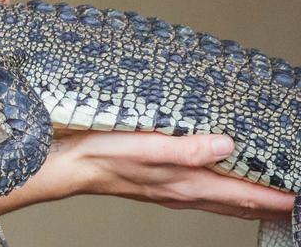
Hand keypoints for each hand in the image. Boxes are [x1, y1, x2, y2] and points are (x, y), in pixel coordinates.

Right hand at [55, 131, 293, 219]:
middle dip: (271, 204)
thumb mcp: (145, 146)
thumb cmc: (104, 154)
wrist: (72, 165)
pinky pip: (207, 195)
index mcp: (187, 182)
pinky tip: (224, 188)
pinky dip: (227, 196)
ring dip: (251, 202)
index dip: (277, 197)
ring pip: (225, 202)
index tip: (300, 195)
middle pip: (241, 204)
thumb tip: (227, 146)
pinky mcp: (163, 184)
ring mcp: (174, 191)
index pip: (245, 195)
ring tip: (273, 200)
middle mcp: (186, 191)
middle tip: (295, 200)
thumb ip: (188, 148)